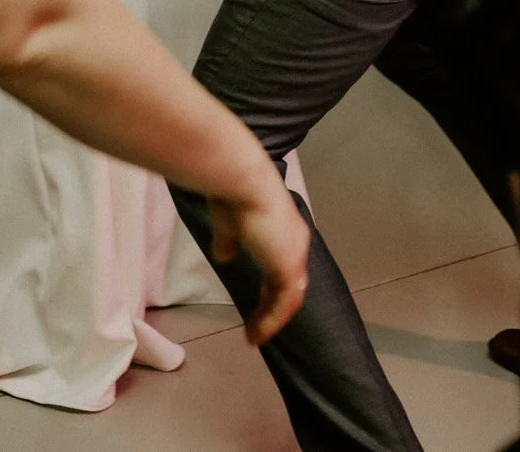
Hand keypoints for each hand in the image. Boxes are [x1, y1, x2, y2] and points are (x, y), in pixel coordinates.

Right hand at [205, 184, 309, 346]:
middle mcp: (295, 242)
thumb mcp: (228, 224)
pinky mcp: (288, 267)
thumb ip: (228, 241)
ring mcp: (295, 254)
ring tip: (252, 337)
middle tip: (257, 327)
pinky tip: (255, 334)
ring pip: (289, 298)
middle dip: (273, 308)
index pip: (283, 265)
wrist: (241, 182)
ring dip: (271, 320)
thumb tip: (223, 256)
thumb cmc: (233, 194)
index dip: (272, 287)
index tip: (258, 302)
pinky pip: (283, 304)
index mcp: (284, 229)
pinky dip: (270, 322)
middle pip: (290, 285)